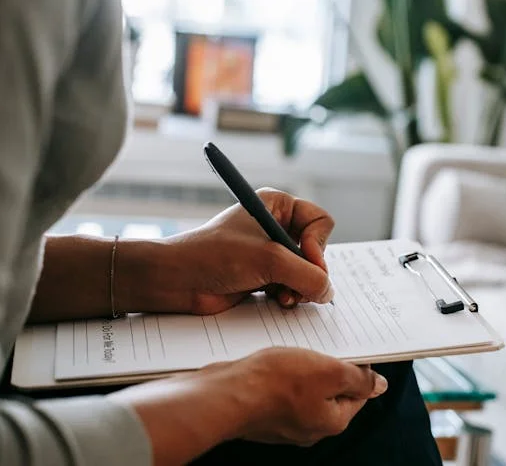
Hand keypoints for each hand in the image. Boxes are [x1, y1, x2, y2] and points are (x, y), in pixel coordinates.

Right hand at [109, 348, 387, 464]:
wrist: (223, 395)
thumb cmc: (273, 384)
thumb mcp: (329, 372)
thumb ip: (358, 379)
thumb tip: (379, 385)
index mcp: (331, 422)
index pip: (358, 394)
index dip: (357, 368)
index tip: (350, 350)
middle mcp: (309, 427)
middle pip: (331, 392)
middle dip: (327, 367)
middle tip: (318, 347)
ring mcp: (284, 422)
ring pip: (304, 389)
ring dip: (302, 368)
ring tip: (293, 351)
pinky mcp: (263, 412)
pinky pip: (280, 390)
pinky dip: (280, 374)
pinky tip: (272, 362)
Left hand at [125, 188, 334, 314]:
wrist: (177, 280)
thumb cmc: (214, 256)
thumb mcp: (268, 260)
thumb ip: (307, 275)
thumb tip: (328, 292)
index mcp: (277, 205)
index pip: (320, 222)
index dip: (318, 244)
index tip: (306, 260)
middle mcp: (276, 226)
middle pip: (317, 250)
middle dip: (309, 271)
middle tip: (297, 286)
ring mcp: (270, 253)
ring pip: (307, 272)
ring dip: (300, 287)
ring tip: (285, 297)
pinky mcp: (264, 276)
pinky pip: (293, 286)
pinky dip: (290, 295)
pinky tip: (277, 300)